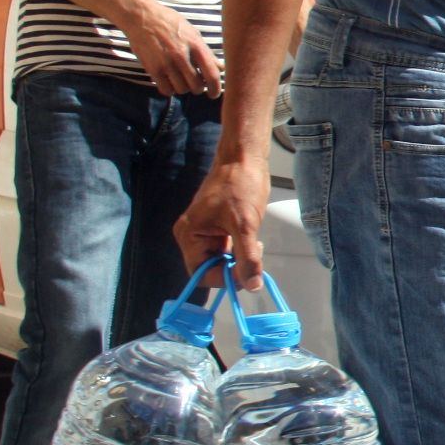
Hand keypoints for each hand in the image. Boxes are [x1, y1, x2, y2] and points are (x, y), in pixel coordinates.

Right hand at [122, 1, 222, 97]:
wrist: (142, 17)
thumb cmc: (170, 23)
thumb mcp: (192, 33)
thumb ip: (206, 52)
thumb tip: (221, 68)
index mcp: (195, 45)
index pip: (211, 74)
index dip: (216, 88)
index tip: (214, 94)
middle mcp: (181, 55)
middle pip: (197, 86)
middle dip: (199, 88)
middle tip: (196, 84)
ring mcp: (166, 63)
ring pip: (182, 89)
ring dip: (184, 88)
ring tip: (182, 80)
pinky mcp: (152, 68)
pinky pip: (166, 89)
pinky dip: (170, 89)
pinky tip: (170, 81)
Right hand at [174, 156, 272, 286]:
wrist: (244, 158)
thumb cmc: (240, 185)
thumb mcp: (246, 225)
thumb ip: (248, 257)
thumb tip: (253, 286)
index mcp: (188, 235)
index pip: (200, 273)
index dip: (224, 278)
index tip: (247, 275)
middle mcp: (191, 236)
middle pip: (209, 269)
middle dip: (233, 269)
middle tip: (255, 258)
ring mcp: (203, 232)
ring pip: (220, 260)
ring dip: (238, 260)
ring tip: (255, 244)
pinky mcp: (216, 228)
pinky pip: (225, 250)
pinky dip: (240, 251)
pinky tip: (253, 241)